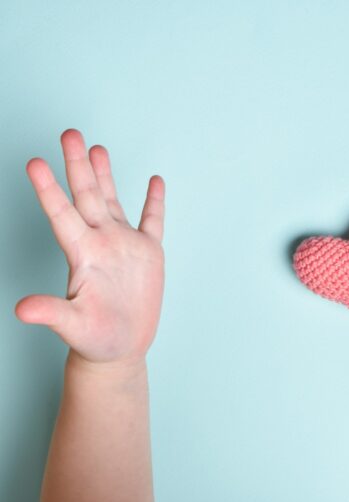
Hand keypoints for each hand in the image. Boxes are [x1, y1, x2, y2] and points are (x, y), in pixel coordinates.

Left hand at [15, 129, 165, 365]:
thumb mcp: (72, 326)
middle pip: (86, 195)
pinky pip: (152, 221)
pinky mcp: (148, 253)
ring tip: (96, 147)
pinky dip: (154, 201)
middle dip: (76, 164)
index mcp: (82, 254)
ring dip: (104, 174)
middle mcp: (100, 242)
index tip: (35, 162)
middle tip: (69, 133)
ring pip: (112, 200)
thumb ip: (50, 313)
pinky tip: (154, 181)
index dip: (48, 189)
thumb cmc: (94, 340)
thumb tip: (21, 309)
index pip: (62, 214)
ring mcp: (124, 245)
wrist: (119, 348)